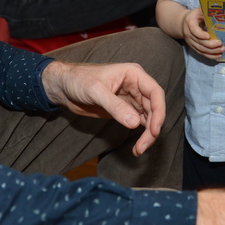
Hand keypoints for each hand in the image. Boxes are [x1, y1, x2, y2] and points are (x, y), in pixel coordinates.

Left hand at [40, 60, 164, 155]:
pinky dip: (140, 135)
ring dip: (147, 134)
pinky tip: (136, 146)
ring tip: (139, 149)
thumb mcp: (96, 91)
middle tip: (143, 145)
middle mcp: (136, 86)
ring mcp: (131, 99)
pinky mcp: (125, 110)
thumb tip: (135, 123)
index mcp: (134, 75)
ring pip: (148, 118)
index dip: (159, 111)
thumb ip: (115, 106)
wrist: (64, 87)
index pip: (155, 92)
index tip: (155, 130)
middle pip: (154, 108)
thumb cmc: (79, 80)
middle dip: (152, 127)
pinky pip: (139, 123)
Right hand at [182, 8, 223, 59]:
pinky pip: (201, 53)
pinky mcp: (193, 47)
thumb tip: (219, 17)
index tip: (209, 36)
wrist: (183, 23)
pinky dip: (210, 55)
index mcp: (190, 22)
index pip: (194, 30)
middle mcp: (188, 33)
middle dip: (210, 44)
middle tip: (220, 43)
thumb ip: (207, 13)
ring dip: (212, 51)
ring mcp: (190, 42)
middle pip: (199, 42)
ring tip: (222, 50)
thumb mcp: (200, 11)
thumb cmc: (195, 15)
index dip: (201, 34)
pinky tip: (218, 55)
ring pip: (201, 49)